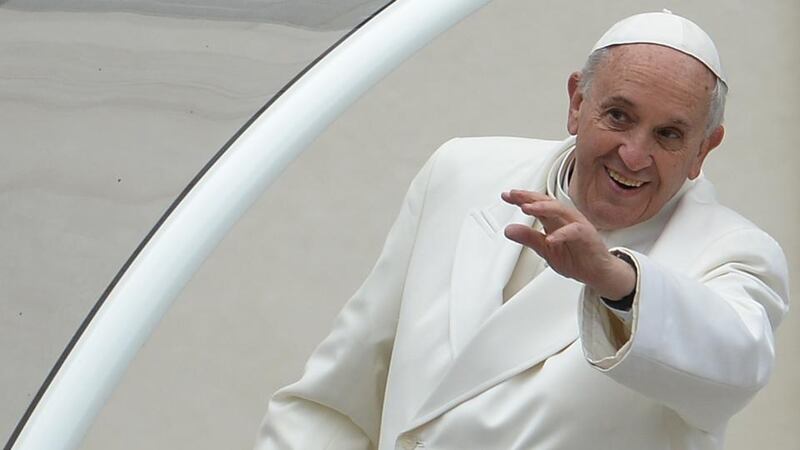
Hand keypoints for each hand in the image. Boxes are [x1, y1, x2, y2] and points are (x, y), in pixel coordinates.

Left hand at [500, 189, 634, 299]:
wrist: (597, 272)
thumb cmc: (576, 258)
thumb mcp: (545, 249)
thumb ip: (528, 238)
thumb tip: (509, 230)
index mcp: (554, 220)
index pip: (536, 205)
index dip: (521, 199)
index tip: (506, 196)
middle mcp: (565, 219)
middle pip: (546, 202)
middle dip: (529, 197)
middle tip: (514, 195)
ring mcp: (577, 225)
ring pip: (560, 210)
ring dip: (543, 208)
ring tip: (527, 208)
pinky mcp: (587, 235)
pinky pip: (574, 231)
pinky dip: (562, 234)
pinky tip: (550, 238)